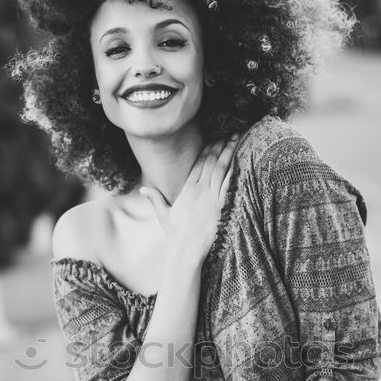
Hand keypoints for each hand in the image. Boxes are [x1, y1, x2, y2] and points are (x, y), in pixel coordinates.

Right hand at [139, 135, 238, 262]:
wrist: (186, 248)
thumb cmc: (176, 234)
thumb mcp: (163, 215)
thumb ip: (155, 199)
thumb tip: (142, 190)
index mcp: (187, 189)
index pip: (199, 163)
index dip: (207, 148)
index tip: (215, 138)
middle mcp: (198, 190)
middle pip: (210, 161)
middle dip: (220, 144)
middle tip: (229, 132)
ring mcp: (210, 197)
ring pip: (220, 168)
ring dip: (228, 152)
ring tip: (235, 138)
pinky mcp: (220, 206)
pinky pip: (227, 184)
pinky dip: (232, 171)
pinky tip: (238, 160)